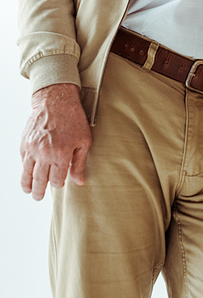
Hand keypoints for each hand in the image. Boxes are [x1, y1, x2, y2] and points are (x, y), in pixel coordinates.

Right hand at [20, 83, 91, 200]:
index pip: (57, 180)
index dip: (58, 184)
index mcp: (61, 154)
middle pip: (39, 181)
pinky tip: (27, 172)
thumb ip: (80, 163)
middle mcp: (44, 153)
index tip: (60, 182)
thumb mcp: (84, 140)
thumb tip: (80, 182)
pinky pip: (23, 161)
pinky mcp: (24, 142)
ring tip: (29, 191)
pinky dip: (24, 168)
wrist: (56, 100)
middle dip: (39, 191)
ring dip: (27, 185)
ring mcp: (32, 148)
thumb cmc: (74, 119)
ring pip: (27, 174)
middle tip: (38, 196)